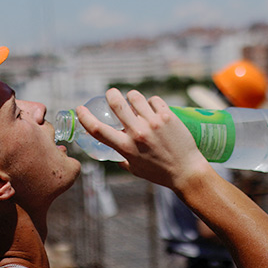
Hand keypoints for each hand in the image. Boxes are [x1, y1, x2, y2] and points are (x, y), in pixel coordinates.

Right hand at [76, 88, 210, 189]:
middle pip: (117, 104)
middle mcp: (137, 133)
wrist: (186, 171)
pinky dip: (152, 102)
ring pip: (136, 97)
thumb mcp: (135, 170)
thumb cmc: (160, 173)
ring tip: (135, 101)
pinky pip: (154, 100)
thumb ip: (124, 159)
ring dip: (132, 97)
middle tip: (112, 94)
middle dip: (111, 95)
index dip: (85, 117)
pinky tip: (153, 108)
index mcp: (126, 147)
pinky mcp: (168, 117)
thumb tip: (117, 155)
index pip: (98, 130)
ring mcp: (153, 123)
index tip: (81, 109)